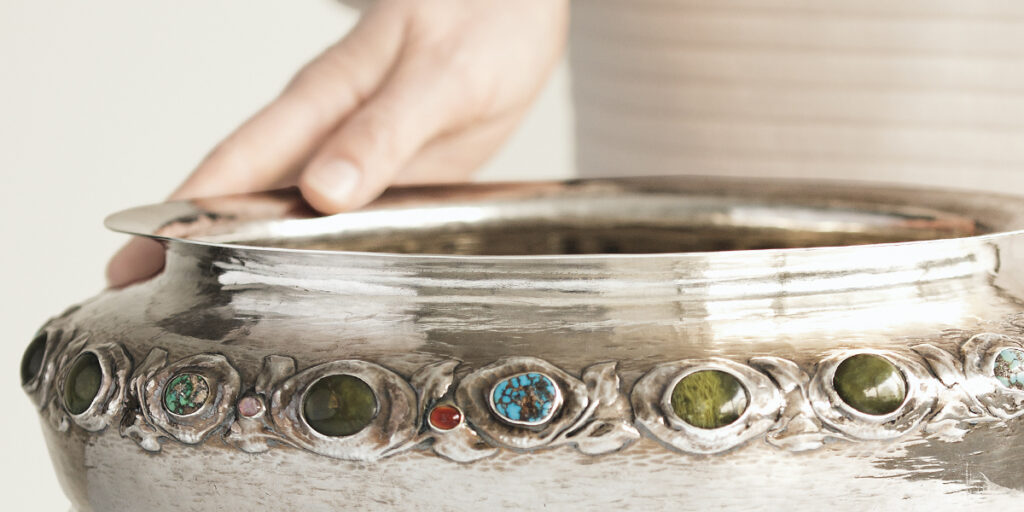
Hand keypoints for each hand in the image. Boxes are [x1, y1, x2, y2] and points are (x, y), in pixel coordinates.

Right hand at [106, 0, 568, 286]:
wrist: (520, 9)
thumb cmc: (480, 22)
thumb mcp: (440, 76)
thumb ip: (385, 130)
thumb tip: (324, 191)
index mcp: (326, 98)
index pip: (240, 161)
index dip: (186, 211)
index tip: (137, 256)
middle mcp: (329, 130)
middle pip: (247, 191)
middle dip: (191, 242)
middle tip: (136, 294)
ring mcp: (357, 156)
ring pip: (289, 209)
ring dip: (246, 253)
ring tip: (200, 305)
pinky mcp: (391, 176)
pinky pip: (343, 222)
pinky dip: (315, 254)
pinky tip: (302, 286)